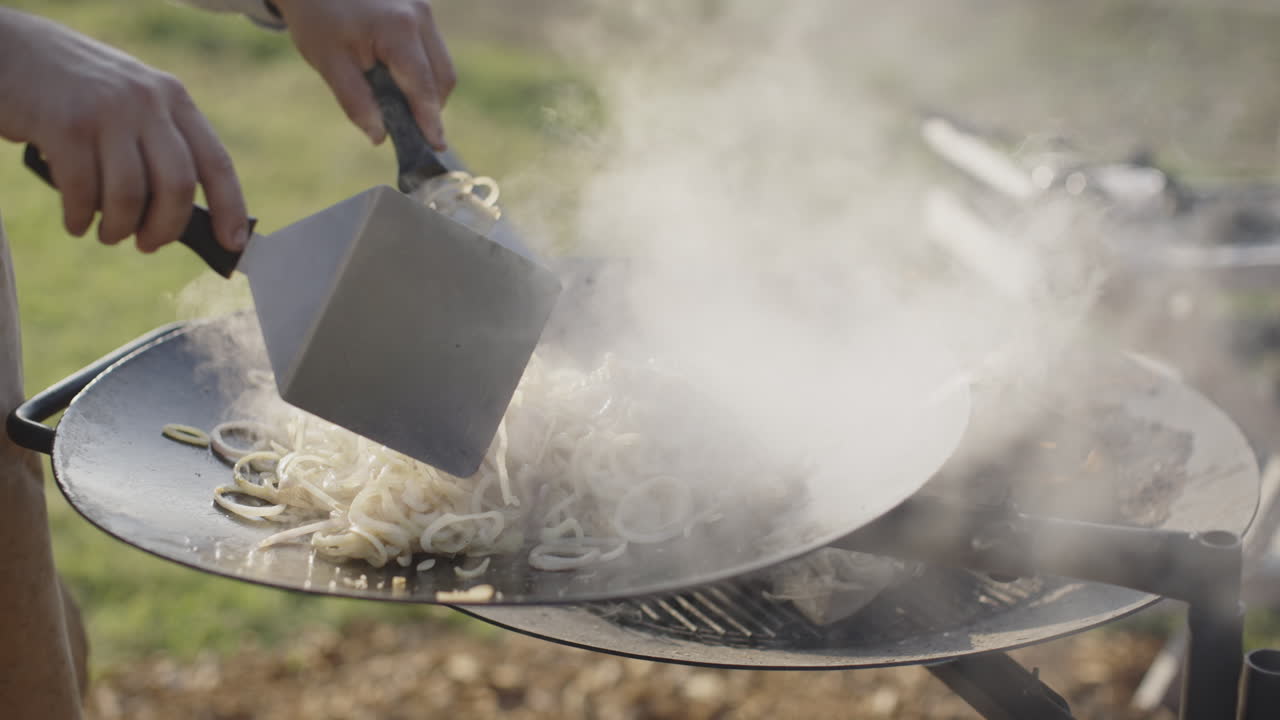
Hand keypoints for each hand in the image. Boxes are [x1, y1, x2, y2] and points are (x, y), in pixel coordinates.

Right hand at [0, 10, 248, 253]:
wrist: (10, 49)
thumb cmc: (75, 92)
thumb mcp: (131, 102)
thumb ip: (159, 146)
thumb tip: (180, 218)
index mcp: (173, 98)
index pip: (215, 162)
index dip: (230, 208)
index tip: (233, 243)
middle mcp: (146, 101)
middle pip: (176, 186)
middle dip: (166, 228)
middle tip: (148, 245)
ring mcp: (106, 111)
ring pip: (129, 195)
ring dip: (118, 228)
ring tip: (107, 234)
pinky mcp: (64, 125)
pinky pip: (82, 192)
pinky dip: (80, 218)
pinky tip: (75, 222)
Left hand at [271, 0, 456, 149]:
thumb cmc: (316, 15)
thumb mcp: (328, 62)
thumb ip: (356, 101)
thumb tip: (379, 136)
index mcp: (399, 30)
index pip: (424, 86)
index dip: (430, 120)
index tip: (436, 146)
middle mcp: (420, 16)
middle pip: (443, 76)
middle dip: (431, 106)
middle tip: (410, 127)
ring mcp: (423, 8)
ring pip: (442, 62)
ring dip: (427, 88)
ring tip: (398, 99)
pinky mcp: (420, 7)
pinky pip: (432, 48)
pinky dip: (421, 69)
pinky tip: (394, 75)